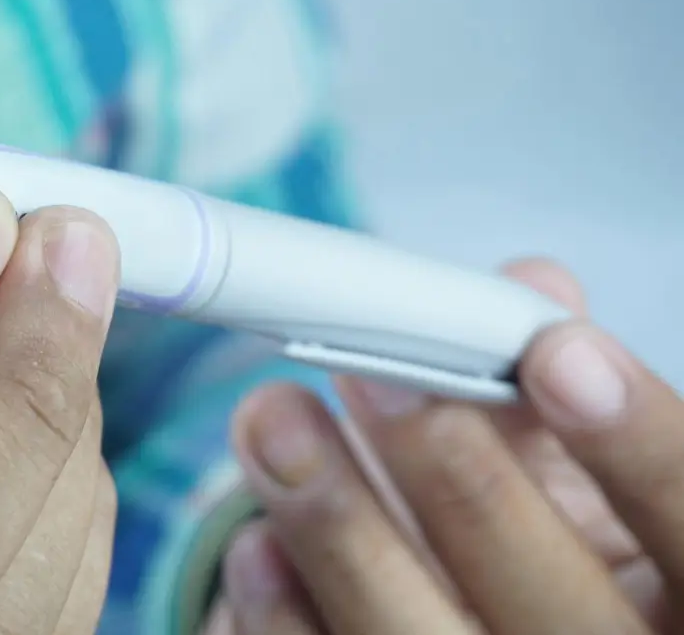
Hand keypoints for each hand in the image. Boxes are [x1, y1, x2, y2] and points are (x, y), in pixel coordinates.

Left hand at [215, 259, 677, 633]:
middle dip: (459, 480)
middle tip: (375, 375)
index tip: (555, 354)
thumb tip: (532, 288)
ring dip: (341, 528)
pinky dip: (285, 614)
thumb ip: (552, 390)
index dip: (637, 448)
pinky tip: (253, 541)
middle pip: (556, 608)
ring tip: (271, 418)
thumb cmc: (534, 547)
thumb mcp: (571, 477)